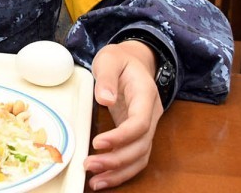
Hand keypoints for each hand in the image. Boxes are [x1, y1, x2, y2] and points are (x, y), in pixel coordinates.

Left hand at [84, 40, 162, 189]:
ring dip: (119, 172)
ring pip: (140, 157)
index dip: (121, 137)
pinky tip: (103, 178)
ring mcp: (146, 126)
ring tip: (95, 181)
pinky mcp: (136, 134)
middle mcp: (150, 114)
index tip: (98, 143)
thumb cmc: (119, 59)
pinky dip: (121, 171)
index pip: (140, 123)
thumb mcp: (109, 59)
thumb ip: (106, 77)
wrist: (132, 60)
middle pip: (141, 145)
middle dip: (116, 160)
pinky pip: (134, 157)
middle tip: (89, 165)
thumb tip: (105, 99)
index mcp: (146, 95)